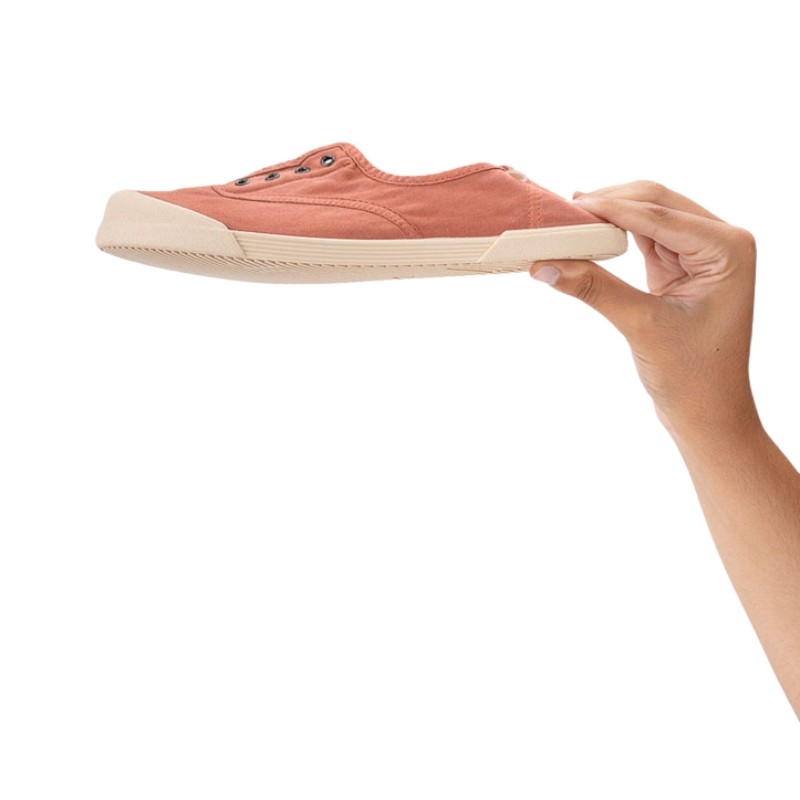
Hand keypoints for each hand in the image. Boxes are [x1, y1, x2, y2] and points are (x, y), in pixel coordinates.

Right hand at [530, 181, 760, 437]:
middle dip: (609, 204)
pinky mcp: (683, 267)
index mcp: (726, 249)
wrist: (709, 411)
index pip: (658, 214)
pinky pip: (645, 238)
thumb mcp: (642, 326)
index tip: (565, 208)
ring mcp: (702, 252)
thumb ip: (595, 289)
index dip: (609, 208)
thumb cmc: (694, 376)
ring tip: (568, 222)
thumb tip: (547, 264)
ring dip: (610, 217)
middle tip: (562, 211)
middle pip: (656, 203)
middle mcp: (720, 242)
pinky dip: (616, 236)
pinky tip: (588, 236)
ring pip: (648, 216)